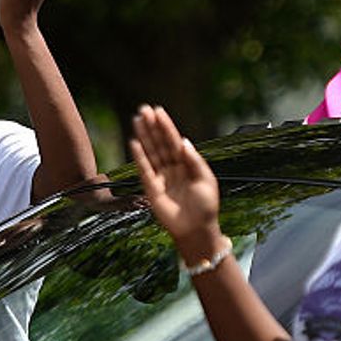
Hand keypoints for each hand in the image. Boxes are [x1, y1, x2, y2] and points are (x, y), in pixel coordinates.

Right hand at [131, 105, 222, 246]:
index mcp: (188, 164)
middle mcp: (173, 168)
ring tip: (137, 120)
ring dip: (144, 136)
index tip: (158, 111)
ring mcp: (162, 178)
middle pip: (160, 143)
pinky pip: (144, 170)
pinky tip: (134, 142)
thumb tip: (184, 141)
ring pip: (151, 152)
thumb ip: (194, 161)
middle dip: (152, 127)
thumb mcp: (206, 180)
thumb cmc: (205, 207)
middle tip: (143, 109)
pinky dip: (139, 156)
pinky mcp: (152, 189)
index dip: (166, 126)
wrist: (197, 230)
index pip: (174, 141)